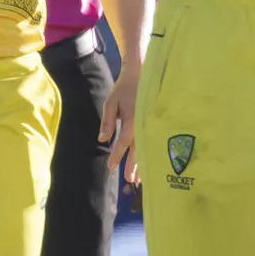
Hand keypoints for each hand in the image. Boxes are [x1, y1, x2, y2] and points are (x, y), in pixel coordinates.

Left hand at [99, 60, 141, 185]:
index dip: (117, 155)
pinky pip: (149, 141)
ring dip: (142, 163)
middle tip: (130, 180)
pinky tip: (146, 163)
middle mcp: (142, 124)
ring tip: (139, 179)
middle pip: (137, 149)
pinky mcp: (151, 123)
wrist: (141, 75)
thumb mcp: (111, 103)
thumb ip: (107, 121)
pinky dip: (147, 154)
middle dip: (133, 165)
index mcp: (131, 119)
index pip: (123, 141)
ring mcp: (149, 124)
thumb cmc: (123, 89)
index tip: (111, 166)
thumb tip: (102, 140)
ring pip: (146, 148)